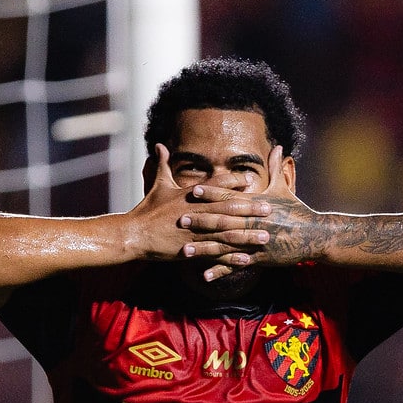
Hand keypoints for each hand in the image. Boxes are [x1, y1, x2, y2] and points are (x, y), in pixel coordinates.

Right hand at [123, 145, 277, 266]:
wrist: (134, 234)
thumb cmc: (146, 209)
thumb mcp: (157, 184)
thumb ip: (163, 164)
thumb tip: (159, 145)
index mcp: (190, 195)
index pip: (215, 185)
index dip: (233, 182)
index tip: (250, 179)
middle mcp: (195, 212)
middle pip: (227, 209)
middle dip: (250, 209)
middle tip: (269, 209)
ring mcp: (194, 232)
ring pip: (226, 233)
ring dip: (247, 235)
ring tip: (265, 235)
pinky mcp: (191, 249)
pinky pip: (215, 253)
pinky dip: (231, 256)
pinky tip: (247, 258)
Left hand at [176, 148, 333, 279]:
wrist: (315, 235)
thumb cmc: (297, 210)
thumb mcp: (284, 189)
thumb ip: (276, 168)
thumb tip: (277, 146)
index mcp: (256, 204)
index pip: (230, 197)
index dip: (211, 193)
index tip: (193, 190)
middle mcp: (253, 222)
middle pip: (223, 220)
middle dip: (201, 220)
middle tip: (180, 219)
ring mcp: (255, 242)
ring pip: (225, 245)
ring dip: (204, 248)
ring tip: (185, 251)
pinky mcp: (259, 258)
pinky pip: (236, 265)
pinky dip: (221, 271)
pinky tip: (205, 276)